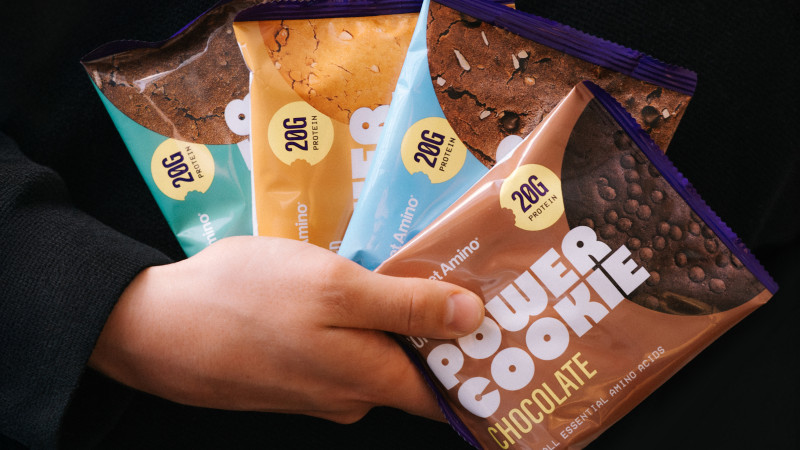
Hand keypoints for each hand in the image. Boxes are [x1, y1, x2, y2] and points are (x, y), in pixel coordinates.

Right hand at [88, 236, 483, 422]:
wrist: (154, 325)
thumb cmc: (246, 300)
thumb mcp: (335, 288)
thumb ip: (405, 306)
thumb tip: (472, 318)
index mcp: (371, 380)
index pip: (447, 390)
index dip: (480, 361)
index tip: (505, 322)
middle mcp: (350, 396)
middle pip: (413, 366)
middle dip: (439, 327)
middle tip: (457, 271)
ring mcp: (317, 386)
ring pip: (374, 353)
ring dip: (393, 318)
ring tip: (403, 267)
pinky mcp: (291, 371)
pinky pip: (340, 349)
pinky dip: (355, 321)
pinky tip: (347, 285)